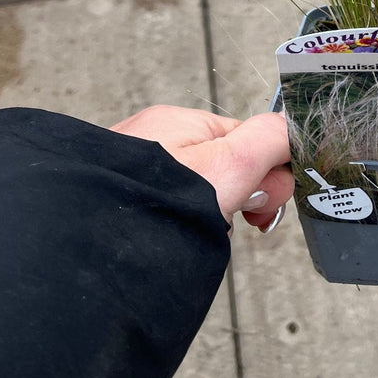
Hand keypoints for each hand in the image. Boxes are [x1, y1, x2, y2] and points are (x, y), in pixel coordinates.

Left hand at [111, 106, 292, 230]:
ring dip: (208, 217)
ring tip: (197, 238)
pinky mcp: (118, 205)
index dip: (266, 173)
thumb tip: (291, 128)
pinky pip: (166, 211)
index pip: (247, 137)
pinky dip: (179, 228)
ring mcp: (131, 175)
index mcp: (179, 122)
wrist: (86, 255)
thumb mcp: (229, 166)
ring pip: (194, 193)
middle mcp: (152, 142)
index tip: (263, 208)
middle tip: (232, 222)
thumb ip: (267, 140)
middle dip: (237, 197)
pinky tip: (173, 244)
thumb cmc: (150, 207)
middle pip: (222, 165)